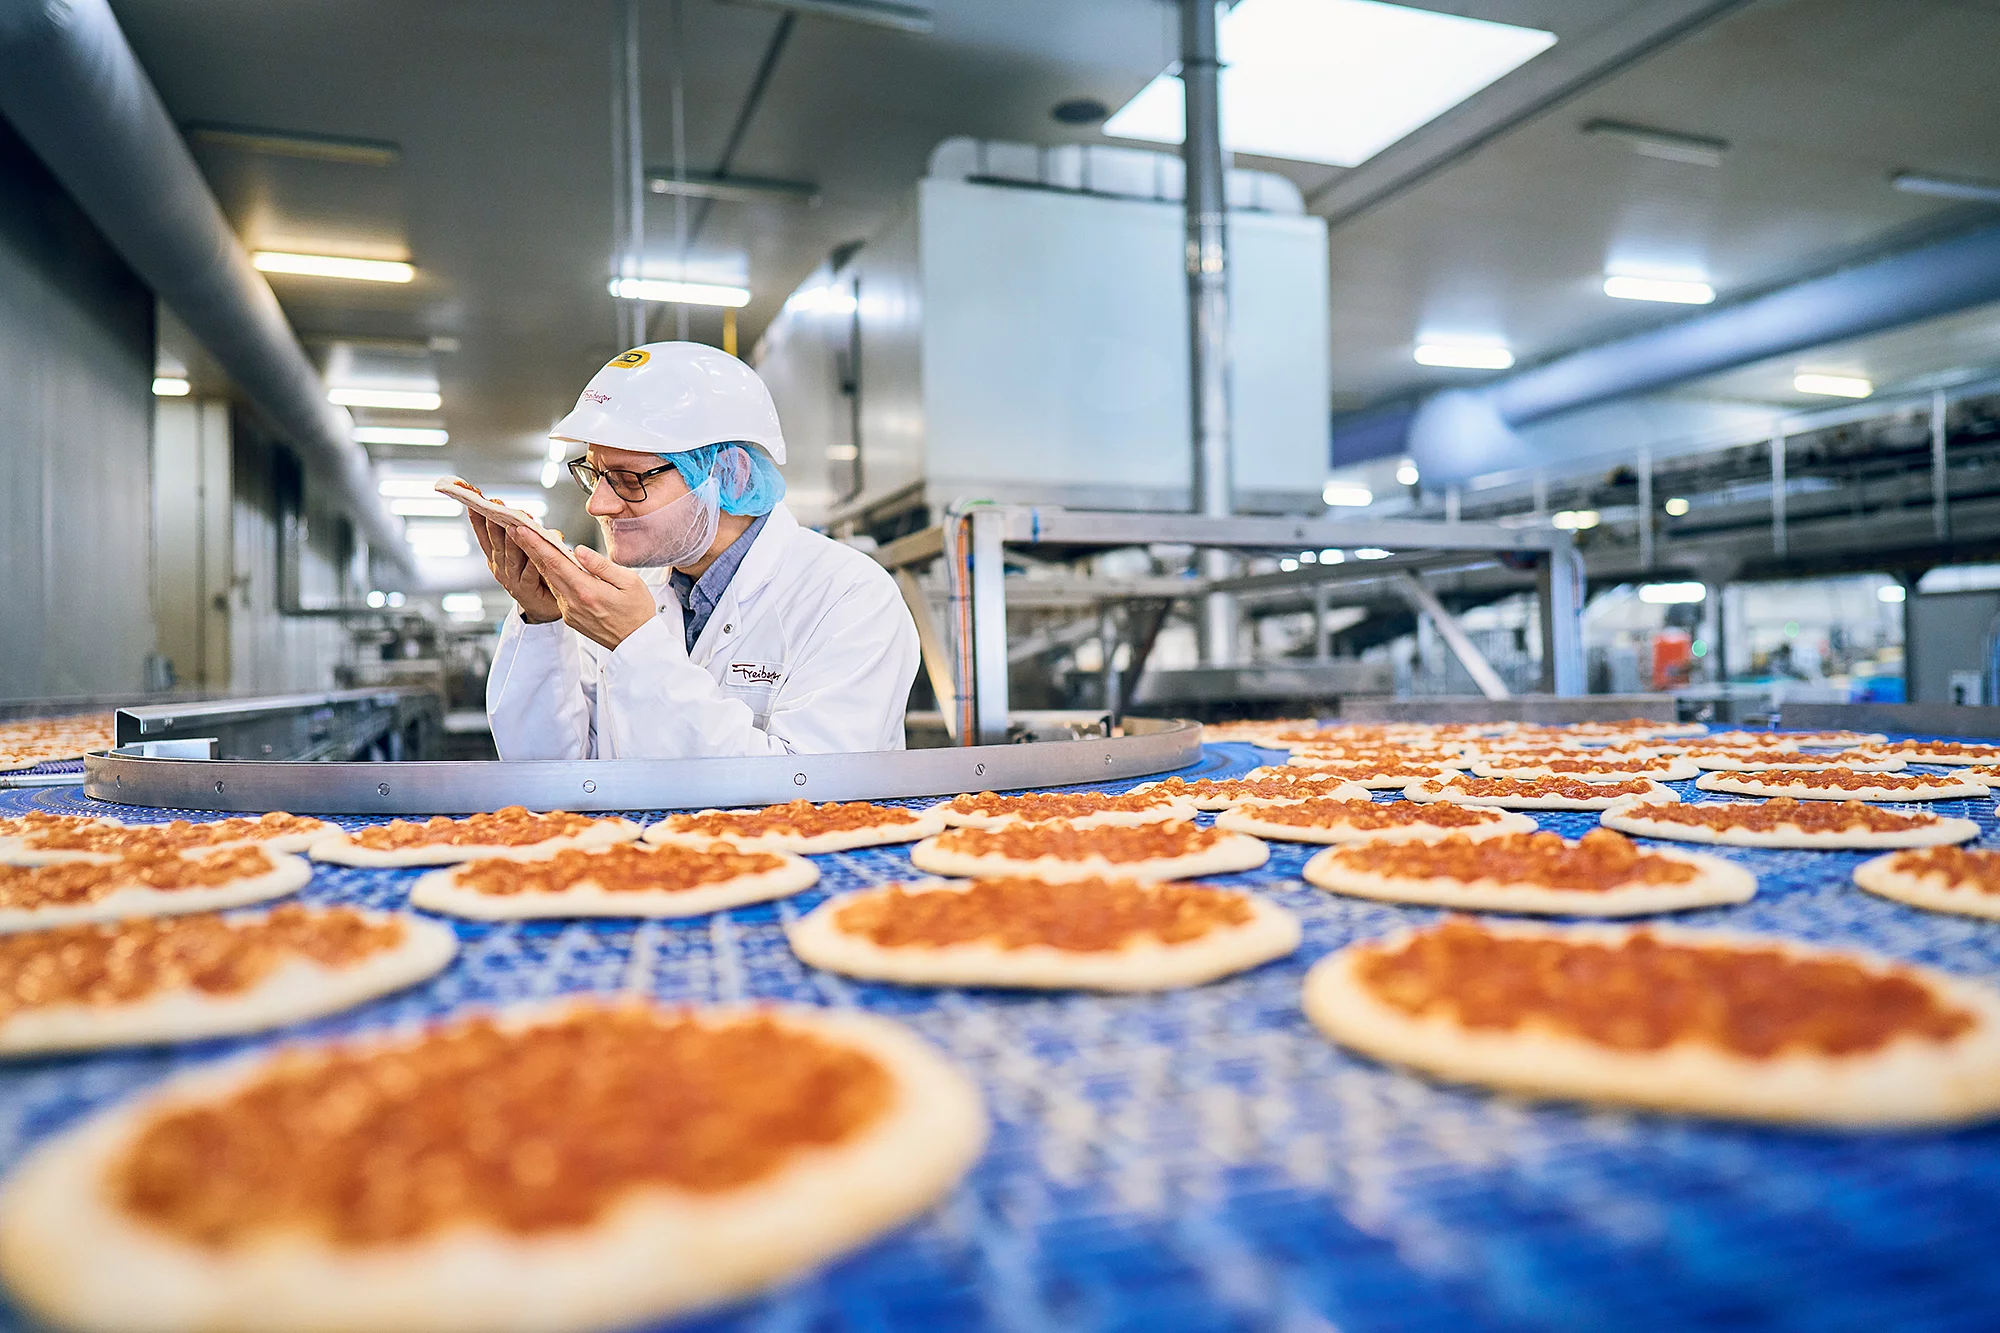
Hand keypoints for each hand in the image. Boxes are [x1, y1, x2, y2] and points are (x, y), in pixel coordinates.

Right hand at [471, 515, 561, 623]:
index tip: (474, 503)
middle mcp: (501, 567)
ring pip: (511, 556)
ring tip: (512, 523)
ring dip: (511, 538)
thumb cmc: (533, 578)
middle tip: (494, 505)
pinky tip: (532, 551)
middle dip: (494, 523)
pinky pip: (529, 573)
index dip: (478, 521)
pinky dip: (531, 561)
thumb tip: (523, 517)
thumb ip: (520, 537)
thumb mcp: (520, 554)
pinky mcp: (526, 589)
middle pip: (495, 543)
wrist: (542, 609)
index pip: (484, 536)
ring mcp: (512, 579)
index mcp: (497, 558)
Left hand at [513, 529, 659, 650]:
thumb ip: (601, 565)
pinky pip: (557, 591)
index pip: (556, 562)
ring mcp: (569, 611)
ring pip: (549, 580)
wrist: (637, 644)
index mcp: (587, 591)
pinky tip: (546, 564)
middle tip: (514, 528)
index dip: (537, 544)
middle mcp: (573, 603)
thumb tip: (579, 550)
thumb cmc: (638, 611)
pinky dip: (549, 575)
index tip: (522, 529)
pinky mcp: (570, 616)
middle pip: (546, 569)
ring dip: (536, 560)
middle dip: (529, 547)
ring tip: (526, 541)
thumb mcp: (630, 583)